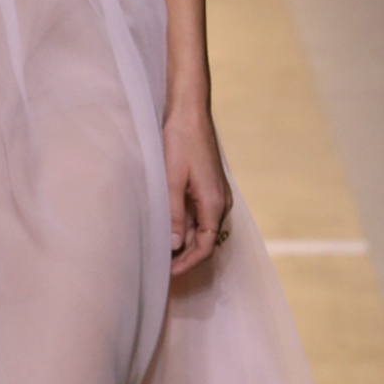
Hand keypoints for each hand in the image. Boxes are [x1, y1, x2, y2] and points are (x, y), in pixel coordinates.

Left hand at [165, 106, 231, 278]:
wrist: (189, 111)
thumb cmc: (179, 140)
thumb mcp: (171, 180)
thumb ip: (173, 215)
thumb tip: (175, 246)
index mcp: (214, 202)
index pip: (205, 247)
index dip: (187, 263)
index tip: (168, 273)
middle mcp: (221, 201)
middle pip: (206, 241)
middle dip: (186, 256)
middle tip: (162, 266)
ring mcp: (217, 193)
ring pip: (204, 228)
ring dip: (186, 242)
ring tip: (162, 250)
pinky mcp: (210, 185)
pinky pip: (202, 214)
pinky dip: (188, 226)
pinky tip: (169, 227)